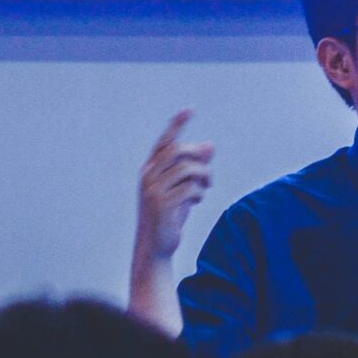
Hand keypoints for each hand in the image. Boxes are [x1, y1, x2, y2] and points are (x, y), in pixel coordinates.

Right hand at [130, 112, 212, 336]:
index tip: (189, 109)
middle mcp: (148, 177)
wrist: (156, 247)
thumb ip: (195, 168)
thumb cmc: (169, 217)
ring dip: (203, 177)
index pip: (164, 142)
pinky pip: (190, 188)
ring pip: (187, 169)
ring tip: (204, 189)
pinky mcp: (162, 205)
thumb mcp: (183, 189)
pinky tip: (196, 200)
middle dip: (198, 158)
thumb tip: (209, 145)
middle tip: (207, 174)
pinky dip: (198, 193)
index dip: (176, 125)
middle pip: (178, 151)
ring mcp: (153, 190)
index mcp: (149, 170)